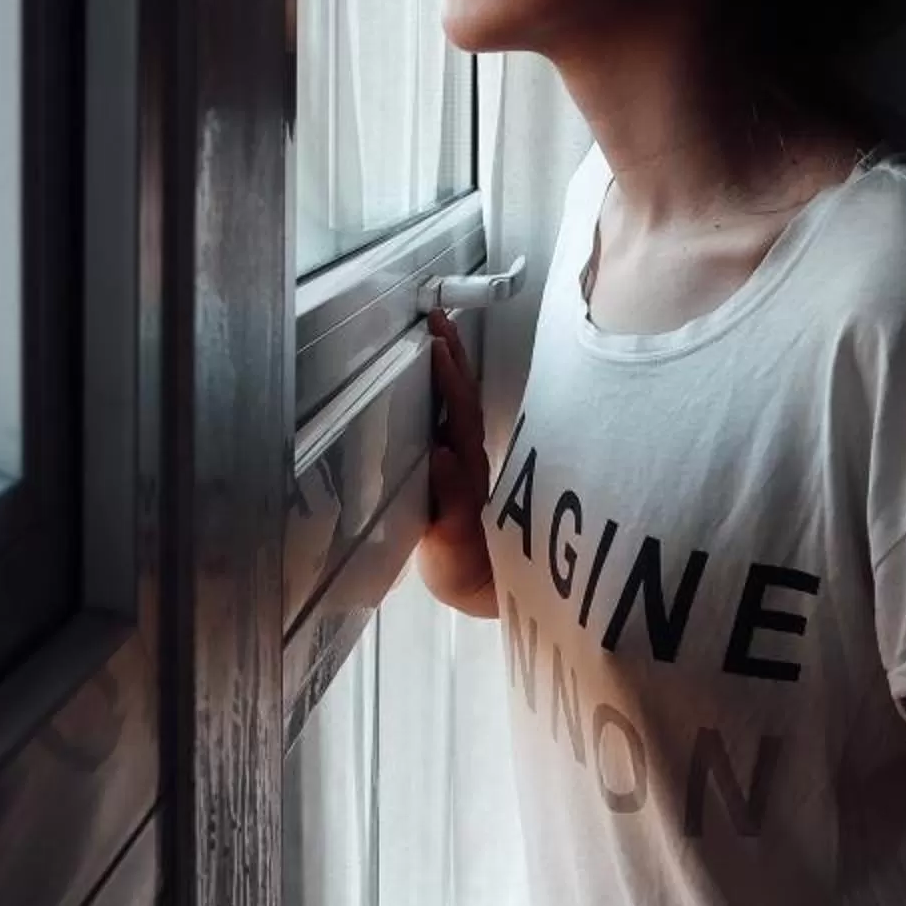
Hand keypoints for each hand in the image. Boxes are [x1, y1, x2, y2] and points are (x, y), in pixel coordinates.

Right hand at [418, 310, 497, 615]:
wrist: (481, 589)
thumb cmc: (467, 570)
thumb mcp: (454, 542)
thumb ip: (451, 500)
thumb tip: (442, 453)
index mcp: (466, 468)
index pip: (458, 412)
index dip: (448, 378)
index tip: (434, 342)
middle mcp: (467, 456)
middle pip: (462, 396)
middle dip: (451, 354)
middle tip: (433, 315)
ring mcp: (461, 461)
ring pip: (457, 402)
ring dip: (448, 365)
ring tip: (430, 331)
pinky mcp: (452, 469)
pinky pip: (447, 416)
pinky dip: (439, 389)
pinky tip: (424, 378)